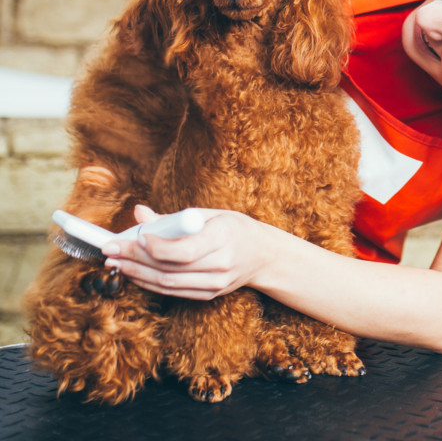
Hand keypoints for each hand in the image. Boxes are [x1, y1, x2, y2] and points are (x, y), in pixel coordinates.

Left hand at [102, 205, 267, 299]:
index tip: (134, 238)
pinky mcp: (208, 295)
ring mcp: (214, 284)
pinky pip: (173, 292)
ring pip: (167, 284)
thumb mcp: (210, 214)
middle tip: (110, 250)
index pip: (185, 249)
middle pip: (170, 268)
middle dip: (135, 259)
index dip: (156, 247)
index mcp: (223, 237)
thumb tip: (139, 213)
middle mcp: (220, 264)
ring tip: (116, 263)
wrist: (263, 255)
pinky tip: (135, 273)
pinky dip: (150, 283)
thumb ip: (174, 217)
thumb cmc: (235, 228)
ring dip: (137, 274)